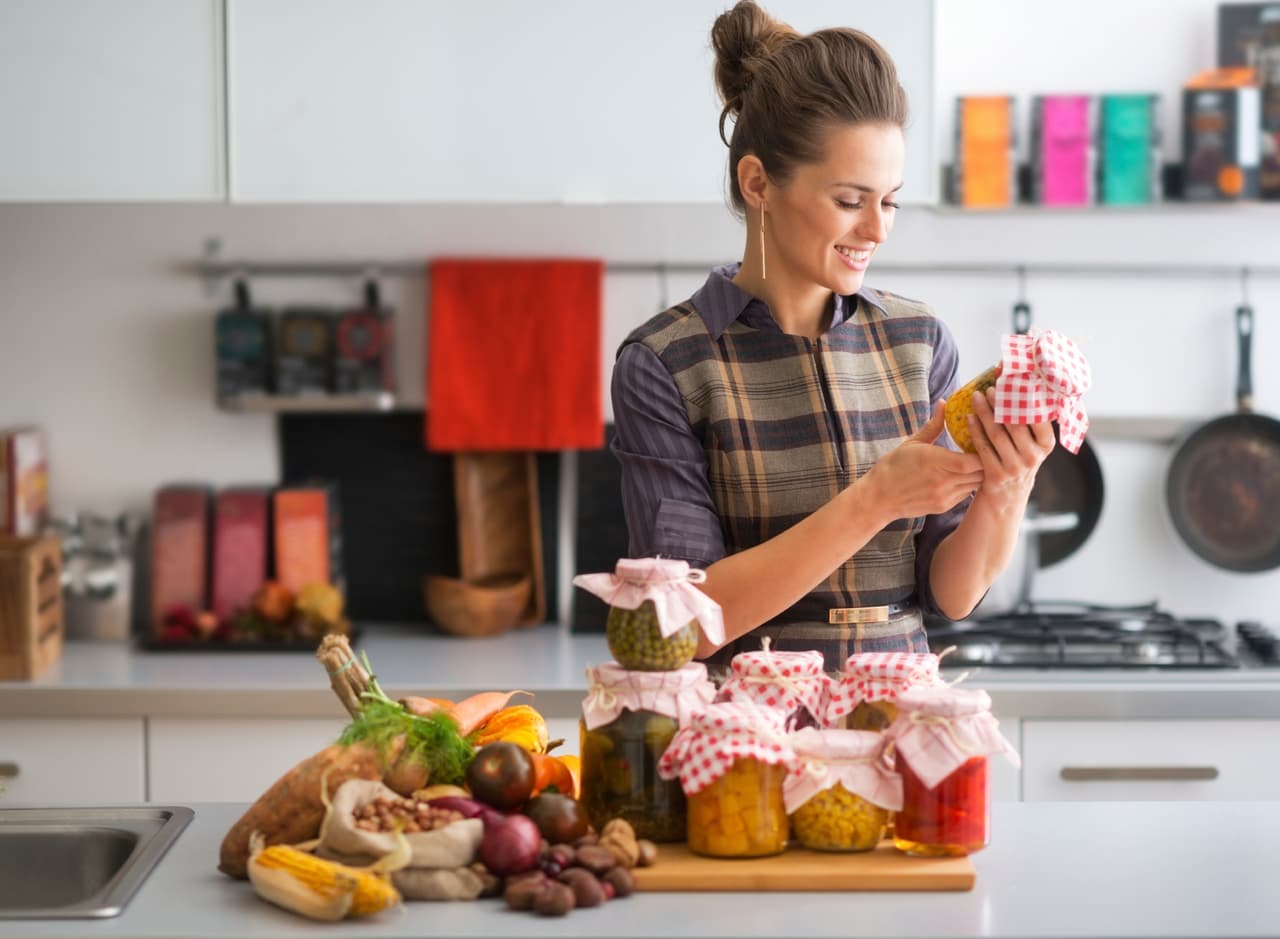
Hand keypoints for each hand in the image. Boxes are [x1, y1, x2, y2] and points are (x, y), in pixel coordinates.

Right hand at [862, 402, 983, 520]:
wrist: (878, 497)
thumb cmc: (893, 467)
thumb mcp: (913, 442)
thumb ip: (934, 425)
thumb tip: (944, 403)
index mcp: (936, 461)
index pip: (974, 460)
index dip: (983, 450)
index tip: (983, 440)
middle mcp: (944, 481)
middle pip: (981, 473)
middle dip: (986, 461)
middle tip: (985, 449)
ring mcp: (945, 496)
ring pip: (976, 485)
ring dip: (979, 473)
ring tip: (977, 462)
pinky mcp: (944, 506)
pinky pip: (965, 494)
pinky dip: (969, 484)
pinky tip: (963, 475)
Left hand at [967, 387, 1055, 507]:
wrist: (1006, 499)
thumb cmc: (1017, 462)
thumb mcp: (1031, 446)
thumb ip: (1029, 424)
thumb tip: (1021, 385)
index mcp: (1046, 445)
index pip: (1038, 416)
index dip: (1025, 397)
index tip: (1013, 381)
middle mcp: (1034, 457)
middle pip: (1015, 423)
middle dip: (1001, 402)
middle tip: (990, 386)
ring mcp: (1015, 467)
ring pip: (998, 433)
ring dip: (985, 412)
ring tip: (977, 397)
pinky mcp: (996, 475)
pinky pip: (983, 448)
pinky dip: (975, 431)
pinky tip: (968, 417)